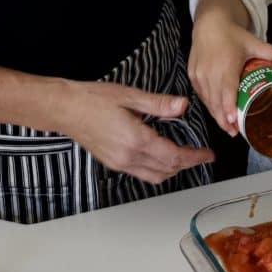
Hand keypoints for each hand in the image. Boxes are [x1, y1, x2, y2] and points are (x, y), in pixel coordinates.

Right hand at [59, 81, 214, 183]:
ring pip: (155, 176)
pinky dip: (157, 169)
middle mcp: (128, 156)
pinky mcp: (113, 163)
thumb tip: (183, 105)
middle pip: (167, 170)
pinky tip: (161, 156)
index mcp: (136, 139)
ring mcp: (119, 163)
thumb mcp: (130, 95)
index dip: (195, 157)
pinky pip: (142, 174)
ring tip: (184, 156)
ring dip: (173, 169)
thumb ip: (159, 104)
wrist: (64, 108)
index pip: (174, 156)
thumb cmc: (92, 99)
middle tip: (199, 154)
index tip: (207, 154)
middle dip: (187, 164)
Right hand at [189, 20, 271, 136]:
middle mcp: (210, 72)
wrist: (209, 24)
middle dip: (223, 119)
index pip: (226, 90)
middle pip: (215, 101)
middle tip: (234, 132)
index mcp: (226, 65)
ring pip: (207, 101)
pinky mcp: (193, 75)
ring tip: (228, 127)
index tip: (232, 121)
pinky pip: (201, 95)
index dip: (228, 107)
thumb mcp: (253, 42)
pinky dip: (209, 105)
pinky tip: (217, 113)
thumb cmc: (231, 35)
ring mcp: (199, 75)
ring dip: (216, 115)